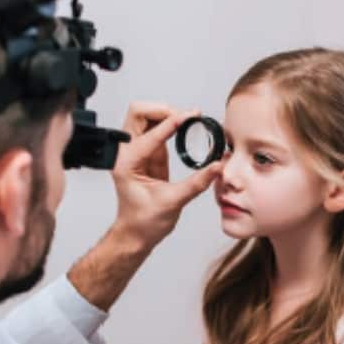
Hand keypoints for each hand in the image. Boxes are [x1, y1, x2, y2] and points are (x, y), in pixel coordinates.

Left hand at [109, 102, 223, 248]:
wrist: (136, 233)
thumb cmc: (144, 222)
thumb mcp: (173, 202)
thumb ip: (197, 182)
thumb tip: (216, 166)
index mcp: (127, 164)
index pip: (150, 134)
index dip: (173, 122)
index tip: (191, 116)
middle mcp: (126, 154)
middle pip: (138, 114)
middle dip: (162, 110)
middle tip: (185, 116)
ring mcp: (135, 152)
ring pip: (144, 117)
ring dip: (164, 114)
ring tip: (186, 121)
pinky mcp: (146, 154)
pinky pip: (156, 129)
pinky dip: (169, 124)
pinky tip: (184, 128)